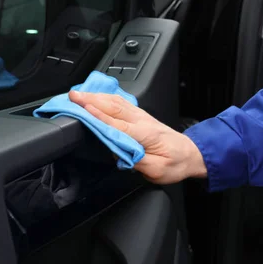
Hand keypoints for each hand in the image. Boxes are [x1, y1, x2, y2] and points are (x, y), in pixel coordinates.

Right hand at [69, 91, 206, 183]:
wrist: (191, 154)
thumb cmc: (175, 163)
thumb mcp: (157, 171)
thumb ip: (137, 161)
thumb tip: (118, 154)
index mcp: (145, 134)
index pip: (116, 123)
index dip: (97, 116)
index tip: (81, 108)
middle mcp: (141, 121)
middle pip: (112, 107)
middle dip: (90, 100)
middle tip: (71, 96)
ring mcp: (140, 116)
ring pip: (115, 102)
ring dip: (95, 96)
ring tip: (78, 93)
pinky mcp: (140, 116)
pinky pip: (120, 102)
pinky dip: (105, 97)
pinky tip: (96, 94)